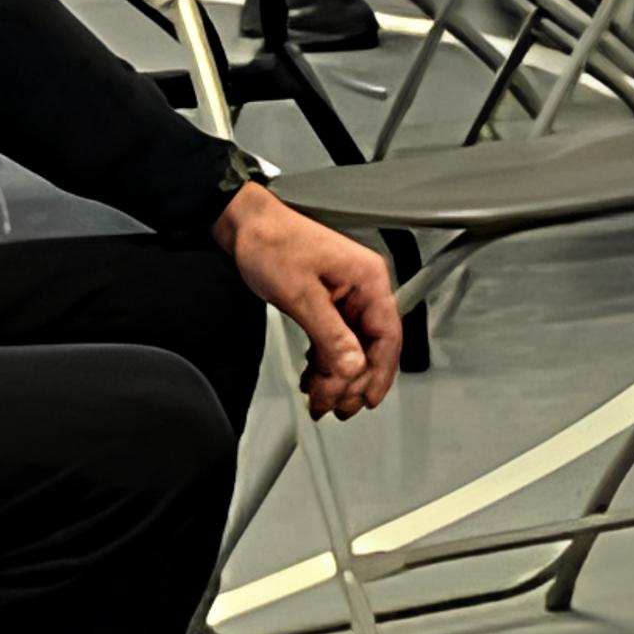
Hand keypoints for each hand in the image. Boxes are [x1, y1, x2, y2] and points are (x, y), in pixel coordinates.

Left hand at [219, 184, 401, 418]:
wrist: (247, 226)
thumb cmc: (274, 245)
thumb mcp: (301, 295)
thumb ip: (330, 334)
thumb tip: (352, 367)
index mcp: (368, 279)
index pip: (387, 334)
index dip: (379, 372)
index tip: (365, 400)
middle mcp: (363, 287)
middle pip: (372, 344)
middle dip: (354, 380)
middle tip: (336, 407)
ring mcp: (346, 294)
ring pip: (354, 345)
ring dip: (339, 375)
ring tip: (322, 399)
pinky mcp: (329, 300)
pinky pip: (337, 338)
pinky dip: (326, 361)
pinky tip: (314, 376)